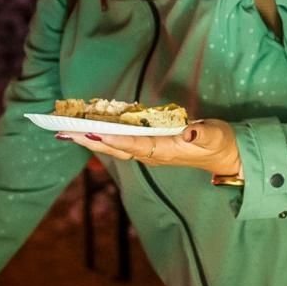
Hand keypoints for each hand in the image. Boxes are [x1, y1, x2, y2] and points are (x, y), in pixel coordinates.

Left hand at [55, 118, 241, 175]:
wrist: (223, 156)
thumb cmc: (219, 143)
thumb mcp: (216, 136)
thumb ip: (204, 134)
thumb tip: (190, 131)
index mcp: (165, 151)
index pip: (135, 145)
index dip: (114, 138)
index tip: (93, 132)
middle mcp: (151, 154)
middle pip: (115, 148)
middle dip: (89, 140)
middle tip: (63, 132)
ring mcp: (148, 152)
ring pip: (113, 147)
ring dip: (89, 139)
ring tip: (66, 131)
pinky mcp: (147, 147)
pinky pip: (119, 142)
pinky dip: (101, 136)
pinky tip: (87, 129)